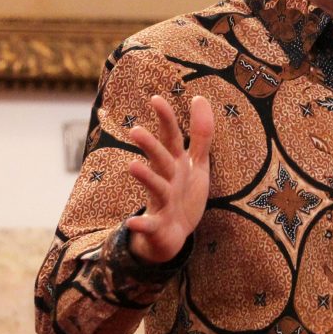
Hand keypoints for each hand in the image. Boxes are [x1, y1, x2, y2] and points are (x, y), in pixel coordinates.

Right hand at [125, 94, 213, 264]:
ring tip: (131, 166)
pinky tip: (132, 222)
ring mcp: (161, 202)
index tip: (156, 98)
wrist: (172, 236)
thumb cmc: (183, 194)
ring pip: (155, 188)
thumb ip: (201, 133)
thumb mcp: (196, 163)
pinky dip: (140, 224)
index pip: (170, 137)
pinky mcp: (157, 226)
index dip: (166, 119)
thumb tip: (199, 97)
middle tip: (136, 130)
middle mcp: (166, 179)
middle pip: (160, 160)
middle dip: (150, 146)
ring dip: (145, 177)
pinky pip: (149, 225)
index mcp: (175, 164)